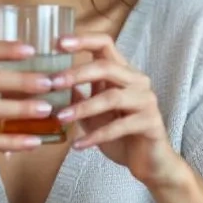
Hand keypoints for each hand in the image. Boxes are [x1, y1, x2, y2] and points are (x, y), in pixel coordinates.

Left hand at [54, 34, 187, 188]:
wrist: (150, 162)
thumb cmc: (121, 135)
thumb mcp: (93, 114)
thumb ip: (78, 97)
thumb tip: (51, 82)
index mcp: (123, 73)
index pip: (105, 44)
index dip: (83, 40)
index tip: (57, 42)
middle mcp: (137, 81)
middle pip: (107, 66)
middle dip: (77, 73)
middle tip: (53, 82)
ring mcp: (146, 101)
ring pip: (112, 97)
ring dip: (83, 107)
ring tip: (61, 118)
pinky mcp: (150, 123)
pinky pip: (119, 127)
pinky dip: (96, 136)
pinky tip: (78, 145)